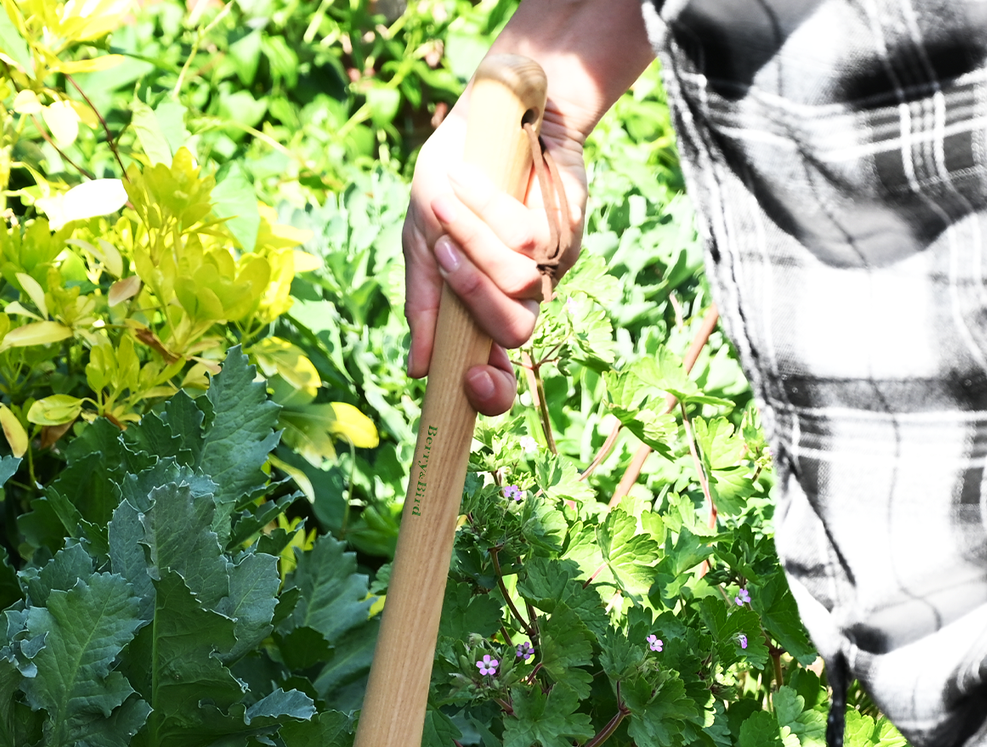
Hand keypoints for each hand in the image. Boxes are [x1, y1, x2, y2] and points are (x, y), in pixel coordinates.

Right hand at [403, 101, 588, 414]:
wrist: (493, 114)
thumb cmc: (453, 181)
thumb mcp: (423, 241)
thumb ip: (424, 303)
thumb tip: (419, 371)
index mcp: (477, 318)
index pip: (495, 381)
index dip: (489, 392)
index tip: (467, 380)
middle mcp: (515, 301)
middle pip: (512, 333)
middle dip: (474, 296)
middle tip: (444, 254)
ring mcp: (546, 270)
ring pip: (520, 283)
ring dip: (474, 239)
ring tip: (448, 203)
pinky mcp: (567, 233)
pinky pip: (530, 239)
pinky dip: (489, 208)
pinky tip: (469, 181)